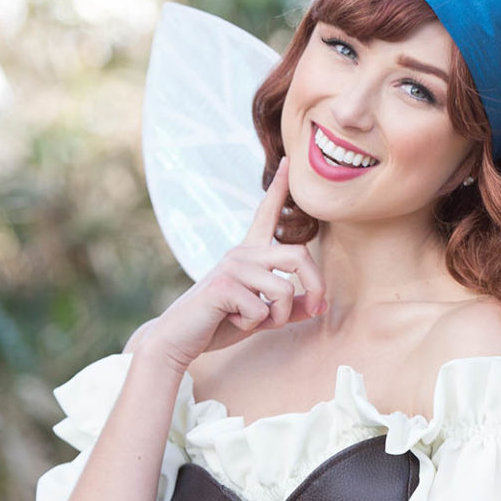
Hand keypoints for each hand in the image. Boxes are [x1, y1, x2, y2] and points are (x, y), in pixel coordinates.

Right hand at [132, 158, 325, 372]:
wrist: (178, 339)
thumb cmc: (219, 325)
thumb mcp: (261, 316)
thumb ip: (289, 308)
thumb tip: (323, 305)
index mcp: (249, 255)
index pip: (266, 215)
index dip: (278, 189)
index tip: (287, 161)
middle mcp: (241, 253)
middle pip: (299, 255)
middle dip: (315, 286)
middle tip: (314, 309)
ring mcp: (232, 266)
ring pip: (284, 289)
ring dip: (279, 317)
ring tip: (254, 321)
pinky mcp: (223, 284)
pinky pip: (262, 310)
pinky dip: (253, 325)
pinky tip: (231, 321)